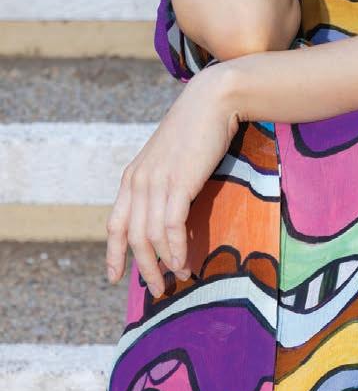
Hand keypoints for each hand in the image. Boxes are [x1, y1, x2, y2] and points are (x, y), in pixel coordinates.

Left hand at [105, 65, 240, 297]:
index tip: (114, 278)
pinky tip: (184, 262)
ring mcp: (157, 182)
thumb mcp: (169, 158)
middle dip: (143, 268)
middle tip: (157, 289)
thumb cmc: (196, 129)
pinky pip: (172, 226)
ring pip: (151, 236)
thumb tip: (168, 211)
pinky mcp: (178, 183)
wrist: (211, 101)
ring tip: (179, 277)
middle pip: (133, 237)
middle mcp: (138, 182)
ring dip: (163, 263)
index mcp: (132, 177)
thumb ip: (162, 182)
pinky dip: (177, 248)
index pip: (116, 224)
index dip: (113, 253)